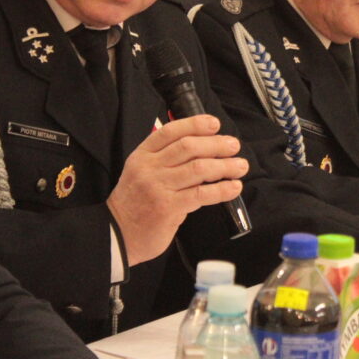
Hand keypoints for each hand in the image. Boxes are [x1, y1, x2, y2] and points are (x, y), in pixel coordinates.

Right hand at [107, 115, 248, 265]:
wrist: (118, 235)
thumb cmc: (136, 202)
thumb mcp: (142, 172)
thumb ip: (166, 158)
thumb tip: (204, 147)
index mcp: (142, 155)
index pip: (170, 131)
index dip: (195, 124)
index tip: (215, 124)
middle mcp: (149, 168)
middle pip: (188, 147)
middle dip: (216, 144)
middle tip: (234, 146)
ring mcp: (158, 187)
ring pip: (198, 168)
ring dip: (224, 166)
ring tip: (240, 166)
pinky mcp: (168, 208)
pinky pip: (201, 194)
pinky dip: (221, 190)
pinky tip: (234, 187)